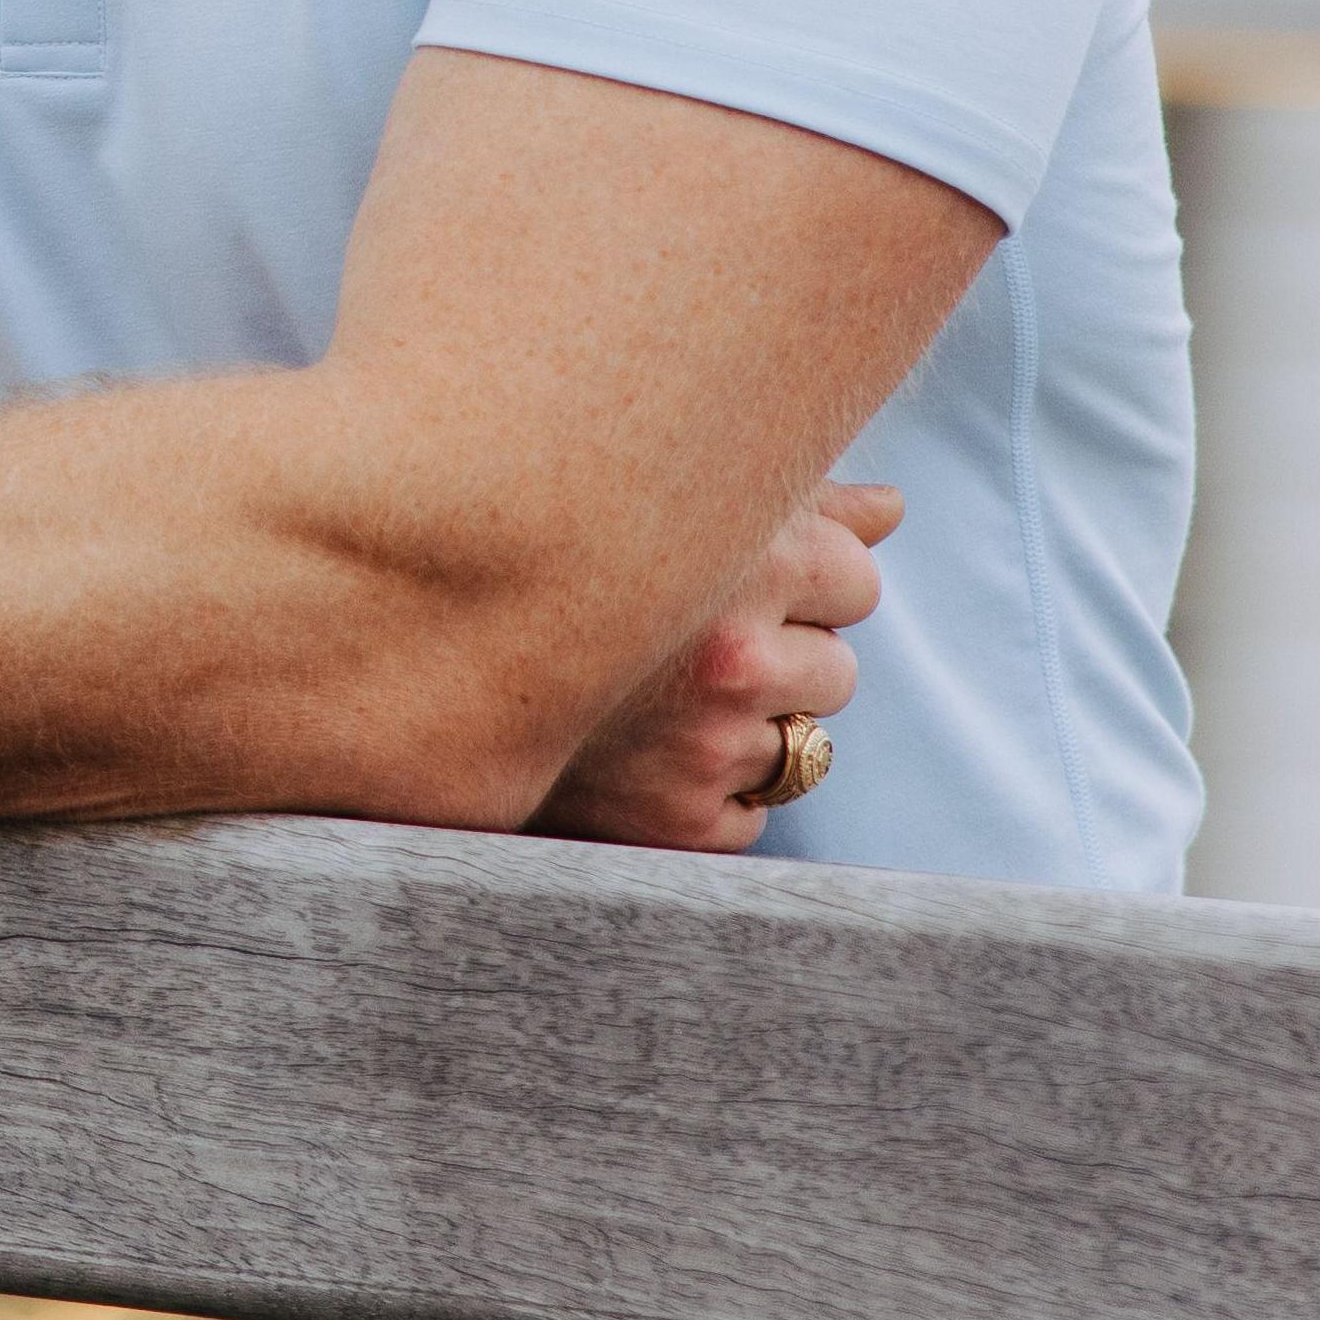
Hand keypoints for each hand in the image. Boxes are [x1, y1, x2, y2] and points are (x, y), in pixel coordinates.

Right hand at [530, 481, 895, 853]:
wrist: (425, 656)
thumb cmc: (555, 559)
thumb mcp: (671, 498)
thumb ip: (799, 502)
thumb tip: (895, 509)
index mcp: (744, 556)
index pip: (857, 582)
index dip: (800, 582)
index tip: (726, 580)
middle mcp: (733, 656)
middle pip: (836, 671)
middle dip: (778, 660)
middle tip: (680, 645)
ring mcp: (708, 746)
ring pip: (802, 748)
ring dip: (744, 730)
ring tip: (652, 699)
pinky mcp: (681, 821)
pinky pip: (750, 815)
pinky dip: (705, 793)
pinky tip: (636, 753)